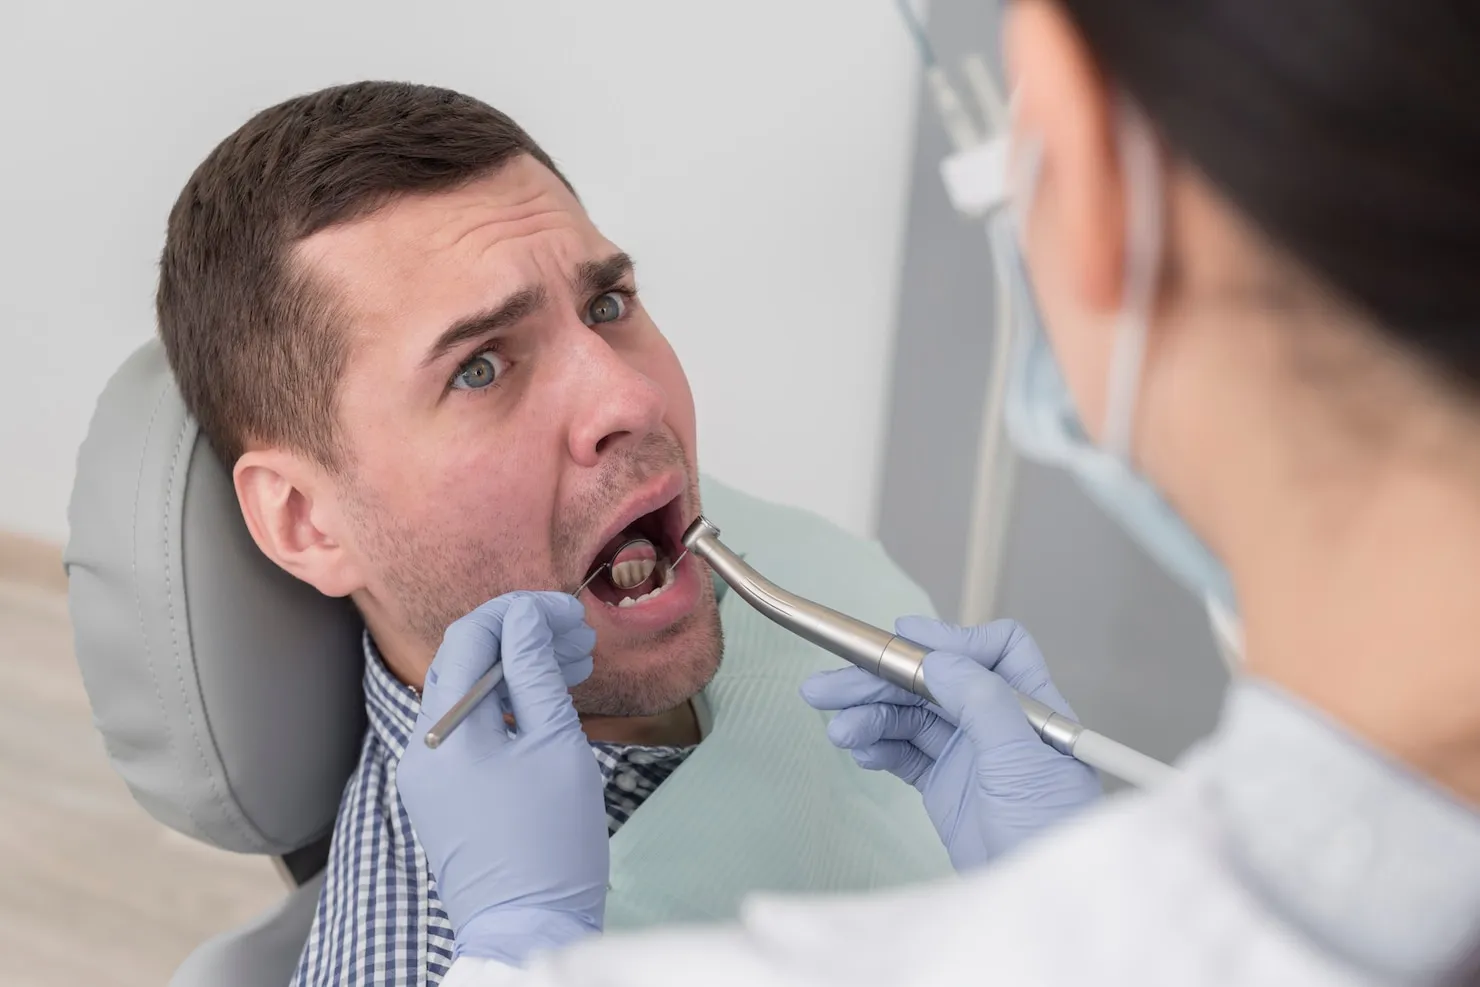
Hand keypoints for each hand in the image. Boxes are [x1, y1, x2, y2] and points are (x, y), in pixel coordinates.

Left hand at [397, 591, 606, 965]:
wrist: (528, 928)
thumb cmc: (550, 845)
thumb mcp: (556, 745)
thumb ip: (536, 671)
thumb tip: (527, 619)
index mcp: (444, 731)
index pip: (470, 636)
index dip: (520, 612)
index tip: (567, 612)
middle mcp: (423, 747)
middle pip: (464, 662)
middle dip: (522, 637)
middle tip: (579, 637)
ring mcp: (428, 773)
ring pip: (469, 693)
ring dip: (517, 669)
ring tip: (574, 663)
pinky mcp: (442, 794)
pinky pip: (469, 729)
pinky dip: (507, 706)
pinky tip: (548, 702)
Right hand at [800, 617, 1099, 870]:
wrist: (1037, 904)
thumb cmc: (1051, 836)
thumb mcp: (1020, 763)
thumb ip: (982, 703)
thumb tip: (941, 658)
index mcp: (1030, 708)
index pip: (996, 650)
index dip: (950, 640)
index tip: (903, 641)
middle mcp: (999, 725)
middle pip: (935, 682)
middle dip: (882, 680)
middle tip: (828, 687)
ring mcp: (970, 757)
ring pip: (911, 717)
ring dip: (870, 716)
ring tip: (838, 731)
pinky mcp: (946, 789)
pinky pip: (904, 753)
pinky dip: (878, 746)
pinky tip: (858, 750)